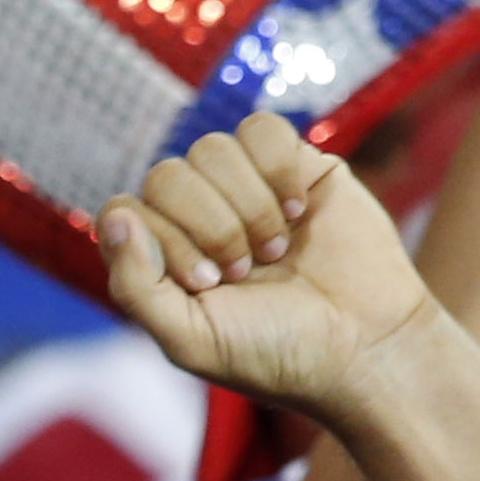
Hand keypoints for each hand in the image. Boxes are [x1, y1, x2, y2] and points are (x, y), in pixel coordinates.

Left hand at [92, 115, 438, 418]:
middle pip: (166, 175)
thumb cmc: (274, 353)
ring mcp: (242, 187)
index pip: (123, 210)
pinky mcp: (293, 165)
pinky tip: (298, 210)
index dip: (163, 238)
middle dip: (211, 226)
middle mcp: (194, 217)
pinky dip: (277, 169)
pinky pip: (260, 127)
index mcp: (159, 257)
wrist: (364, 346)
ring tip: (277, 251)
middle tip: (247, 272)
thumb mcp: (190, 340)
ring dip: (248, 205)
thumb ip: (135, 285)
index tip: (209, 282)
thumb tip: (115, 218)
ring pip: (211, 148)